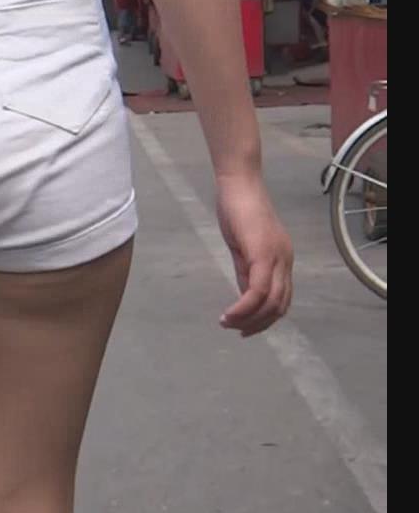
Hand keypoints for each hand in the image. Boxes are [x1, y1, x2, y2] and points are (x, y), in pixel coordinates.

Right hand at [215, 172, 293, 336]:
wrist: (238, 183)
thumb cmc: (237, 209)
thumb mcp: (242, 247)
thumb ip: (246, 271)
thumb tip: (245, 296)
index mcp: (282, 259)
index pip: (282, 299)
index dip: (265, 319)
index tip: (244, 328)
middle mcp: (285, 260)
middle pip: (279, 306)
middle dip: (257, 324)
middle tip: (234, 329)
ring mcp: (277, 257)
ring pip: (270, 302)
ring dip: (248, 319)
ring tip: (227, 322)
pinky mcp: (263, 254)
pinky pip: (257, 291)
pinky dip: (243, 307)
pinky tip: (228, 313)